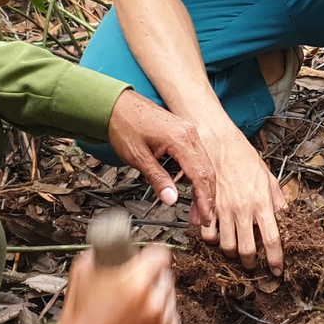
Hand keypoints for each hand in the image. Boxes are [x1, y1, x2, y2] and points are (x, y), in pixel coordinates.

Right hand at [62, 243, 180, 323]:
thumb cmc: (79, 320)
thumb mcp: (82, 274)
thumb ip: (99, 256)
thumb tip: (105, 251)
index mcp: (135, 282)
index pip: (161, 255)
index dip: (152, 254)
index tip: (149, 257)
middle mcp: (152, 301)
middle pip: (166, 276)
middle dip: (152, 277)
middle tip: (136, 283)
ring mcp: (160, 321)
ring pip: (170, 297)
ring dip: (157, 296)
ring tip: (137, 303)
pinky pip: (171, 318)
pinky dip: (161, 316)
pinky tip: (144, 317)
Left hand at [107, 90, 214, 223]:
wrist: (115, 104)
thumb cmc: (123, 124)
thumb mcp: (138, 157)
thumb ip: (157, 179)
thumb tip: (171, 199)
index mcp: (180, 139)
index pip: (200, 174)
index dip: (203, 199)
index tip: (204, 216)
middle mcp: (189, 133)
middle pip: (207, 171)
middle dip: (207, 197)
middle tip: (203, 218)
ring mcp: (188, 131)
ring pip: (204, 164)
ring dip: (203, 187)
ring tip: (197, 208)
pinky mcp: (184, 132)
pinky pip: (198, 156)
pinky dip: (197, 175)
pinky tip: (193, 187)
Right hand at [198, 123, 284, 273]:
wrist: (217, 142)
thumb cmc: (243, 157)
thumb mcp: (268, 177)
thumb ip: (277, 200)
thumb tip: (285, 218)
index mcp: (261, 203)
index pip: (271, 239)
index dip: (275, 259)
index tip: (277, 269)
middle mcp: (242, 210)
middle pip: (247, 250)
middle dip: (251, 263)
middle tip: (254, 265)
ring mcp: (223, 210)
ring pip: (226, 246)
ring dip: (232, 254)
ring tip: (236, 253)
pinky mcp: (206, 207)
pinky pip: (207, 234)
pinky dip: (212, 241)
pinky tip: (217, 237)